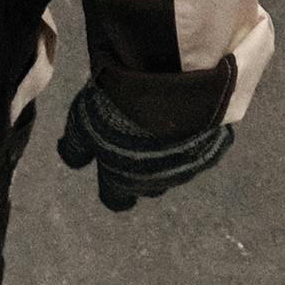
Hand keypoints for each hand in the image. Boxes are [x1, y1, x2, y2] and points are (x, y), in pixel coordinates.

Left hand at [56, 81, 230, 213]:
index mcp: (122, 182)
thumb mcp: (82, 121)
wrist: (165, 84)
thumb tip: (72, 160)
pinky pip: (201, 146)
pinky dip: (194, 135)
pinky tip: (186, 112)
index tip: (109, 169)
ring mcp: (187, 167)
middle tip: (135, 138)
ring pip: (175, 168)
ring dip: (167, 152)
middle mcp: (156, 183)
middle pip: (147, 186)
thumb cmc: (116, 106)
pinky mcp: (212, 147)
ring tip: (159, 119)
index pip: (114, 200)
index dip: (111, 187)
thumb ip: (76, 146)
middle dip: (141, 170)